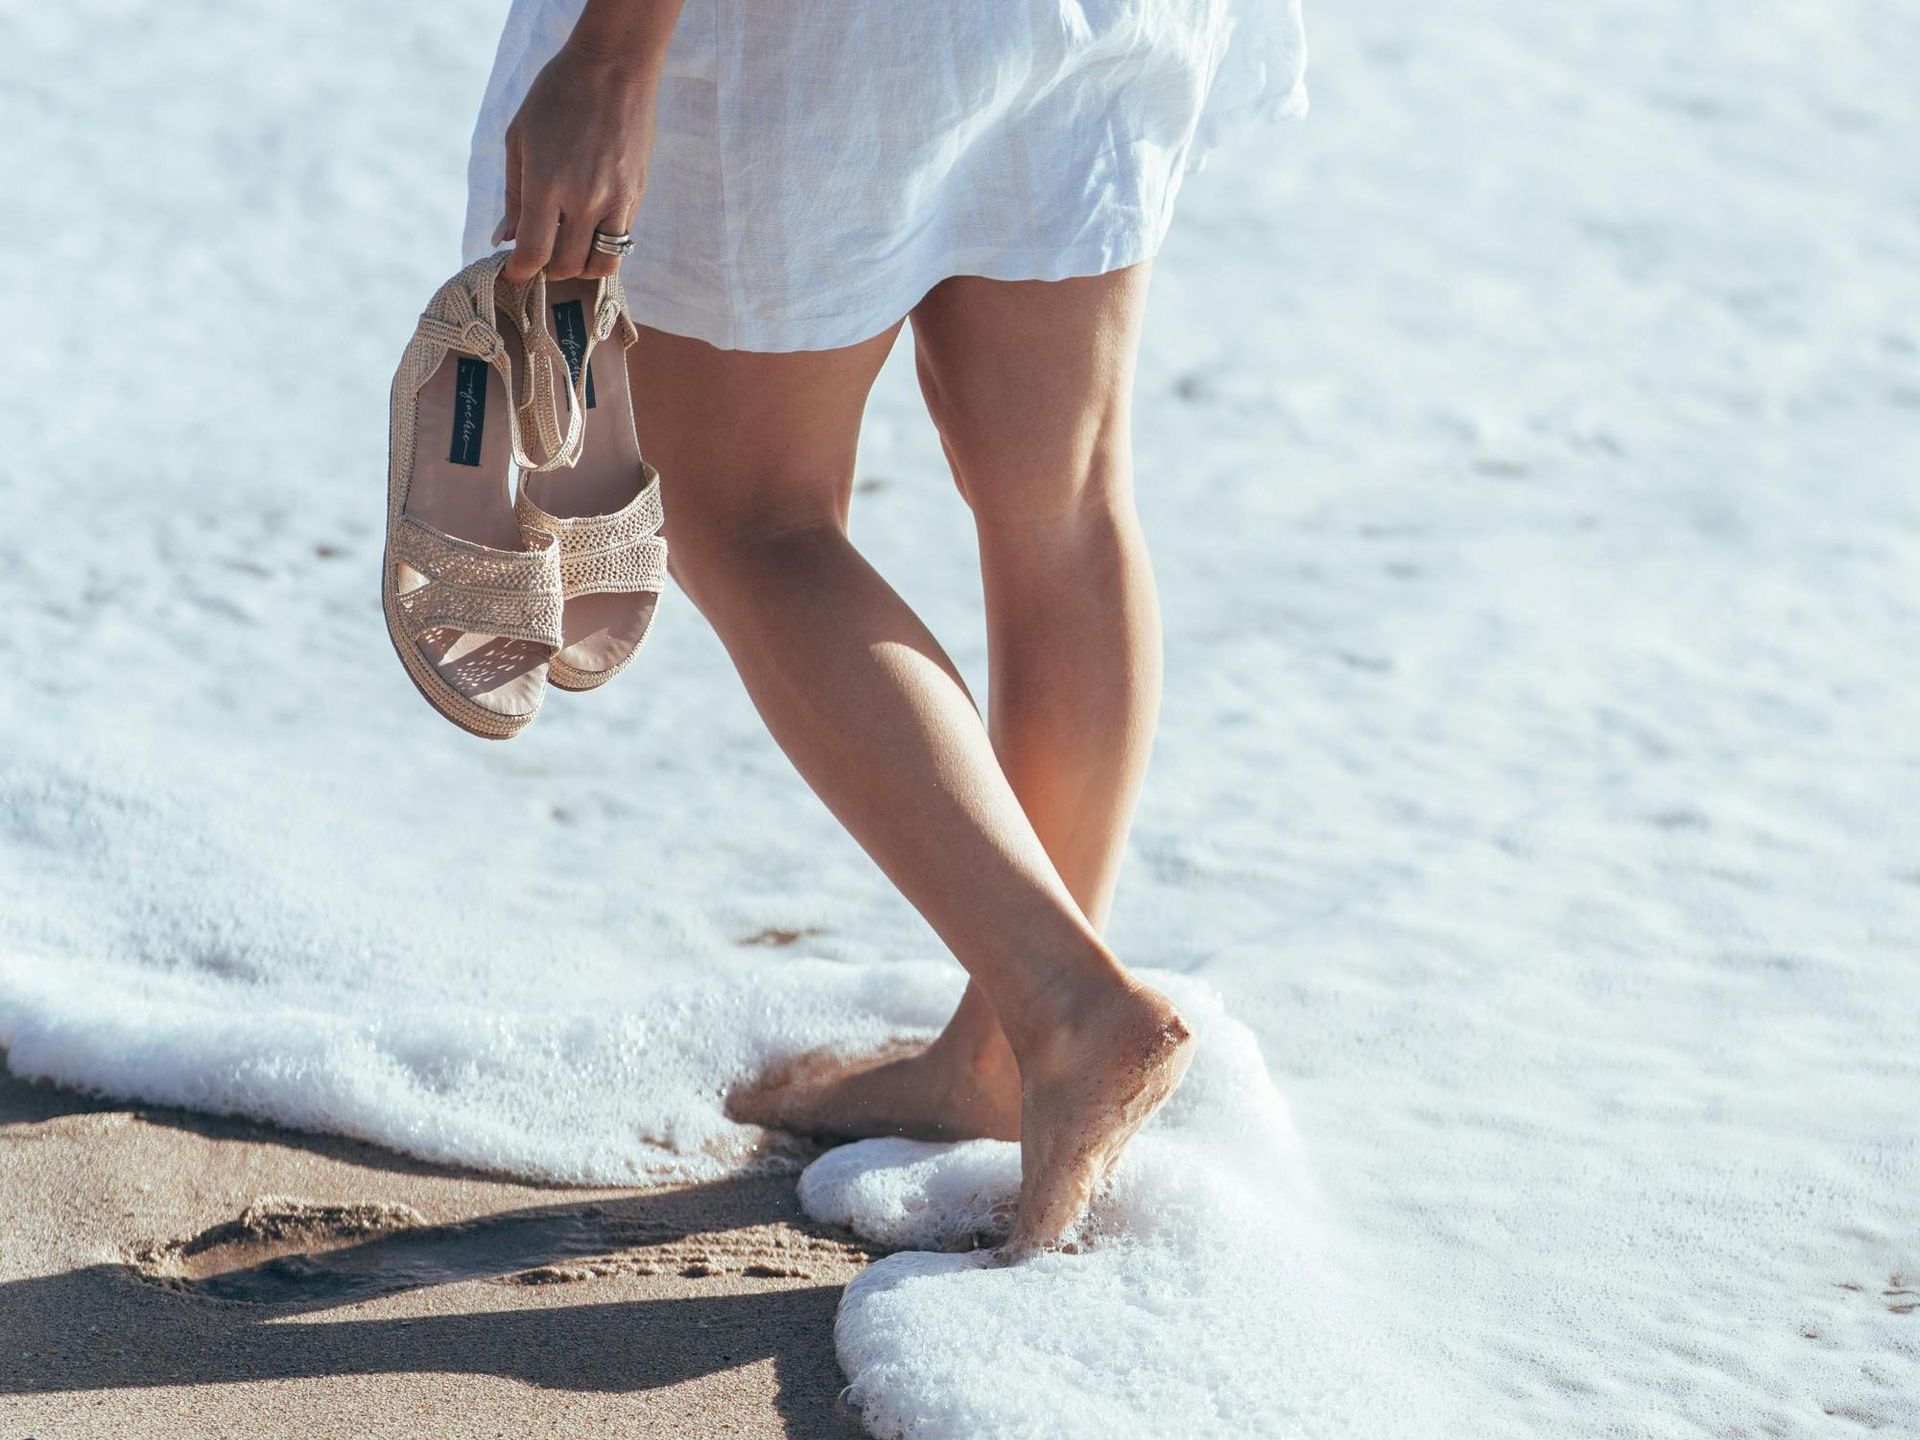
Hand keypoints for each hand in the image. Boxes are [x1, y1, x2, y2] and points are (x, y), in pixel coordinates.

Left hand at [499, 39, 659, 283]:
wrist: (613, 68)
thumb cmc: (557, 95)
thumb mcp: (520, 139)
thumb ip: (513, 195)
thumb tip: (505, 237)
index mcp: (546, 183)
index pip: (534, 252)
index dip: (521, 271)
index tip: (515, 272)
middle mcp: (583, 199)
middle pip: (567, 265)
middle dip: (549, 269)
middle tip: (541, 253)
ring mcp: (615, 200)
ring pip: (601, 264)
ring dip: (581, 266)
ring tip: (569, 249)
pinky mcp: (636, 195)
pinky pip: (621, 241)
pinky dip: (603, 246)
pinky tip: (590, 229)